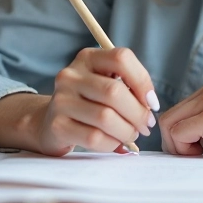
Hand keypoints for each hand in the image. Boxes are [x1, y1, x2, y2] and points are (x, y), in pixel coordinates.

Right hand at [34, 47, 157, 155]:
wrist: (50, 122)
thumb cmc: (89, 102)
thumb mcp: (105, 84)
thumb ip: (128, 87)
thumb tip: (150, 105)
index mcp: (88, 58)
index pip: (121, 58)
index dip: (142, 81)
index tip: (152, 102)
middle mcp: (71, 75)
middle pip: (114, 91)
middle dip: (138, 113)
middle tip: (146, 125)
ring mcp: (61, 100)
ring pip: (105, 117)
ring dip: (127, 131)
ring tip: (131, 134)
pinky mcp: (57, 125)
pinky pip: (94, 138)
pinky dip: (112, 143)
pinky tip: (114, 142)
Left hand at [158, 80, 202, 161]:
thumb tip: (178, 138)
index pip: (177, 110)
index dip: (177, 135)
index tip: (191, 149)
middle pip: (169, 117)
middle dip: (173, 142)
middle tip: (193, 155)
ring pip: (170, 124)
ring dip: (178, 145)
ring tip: (199, 153)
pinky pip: (180, 133)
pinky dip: (184, 148)